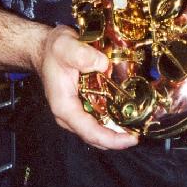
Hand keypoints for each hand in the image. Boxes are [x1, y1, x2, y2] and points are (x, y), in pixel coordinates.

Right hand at [36, 25, 138, 150]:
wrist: (45, 48)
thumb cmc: (53, 50)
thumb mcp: (65, 46)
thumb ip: (82, 55)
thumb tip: (104, 65)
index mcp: (64, 107)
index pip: (90, 132)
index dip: (112, 139)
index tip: (132, 139)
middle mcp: (68, 115)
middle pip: (96, 137)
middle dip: (118, 139)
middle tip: (141, 133)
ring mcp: (75, 113)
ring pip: (98, 131)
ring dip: (117, 132)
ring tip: (138, 126)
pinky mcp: (81, 107)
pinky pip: (98, 121)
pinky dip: (112, 121)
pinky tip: (127, 115)